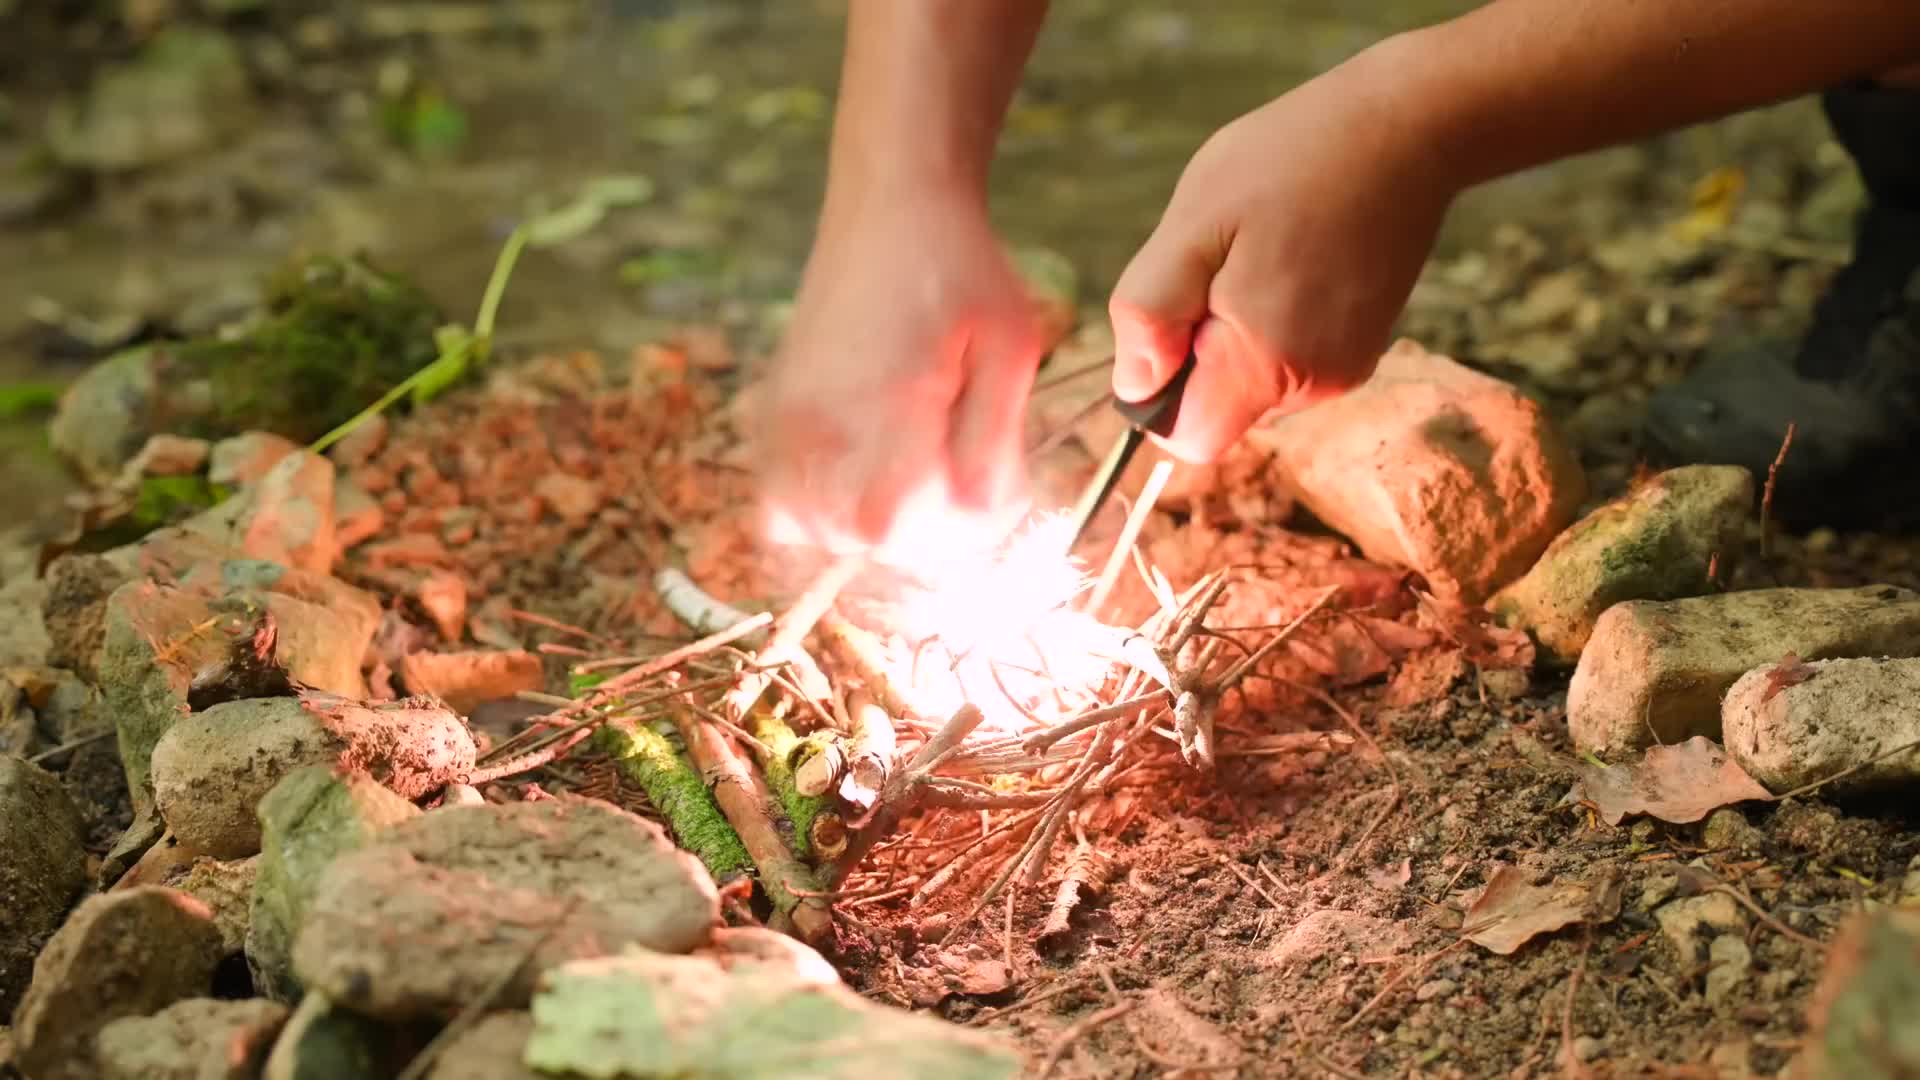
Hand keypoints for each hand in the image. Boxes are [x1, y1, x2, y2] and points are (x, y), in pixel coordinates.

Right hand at [755, 187, 1046, 561]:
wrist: (891, 203)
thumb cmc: (962, 269)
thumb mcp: (1011, 348)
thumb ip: (994, 444)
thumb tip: (978, 523)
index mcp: (882, 400)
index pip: (893, 527)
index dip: (947, 535)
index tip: (985, 495)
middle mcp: (817, 417)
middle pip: (858, 537)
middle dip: (919, 532)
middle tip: (958, 473)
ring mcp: (784, 417)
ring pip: (815, 530)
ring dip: (870, 524)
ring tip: (915, 473)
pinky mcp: (772, 412)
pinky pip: (781, 504)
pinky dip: (823, 511)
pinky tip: (869, 472)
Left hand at [1110, 49, 1460, 463]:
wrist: (1404, 128)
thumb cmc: (1292, 163)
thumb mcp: (1193, 225)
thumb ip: (1151, 314)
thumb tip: (1133, 386)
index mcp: (1265, 363)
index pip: (1188, 438)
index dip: (1160, 391)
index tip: (1175, 317)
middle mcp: (1313, 386)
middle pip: (1219, 408)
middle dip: (1198, 349)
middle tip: (1225, 264)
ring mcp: (1344, 369)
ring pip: (1251, 382)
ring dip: (1234, 328)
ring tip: (1264, 250)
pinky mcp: (1360, 347)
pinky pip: (1286, 357)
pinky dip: (1272, 317)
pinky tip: (1293, 255)